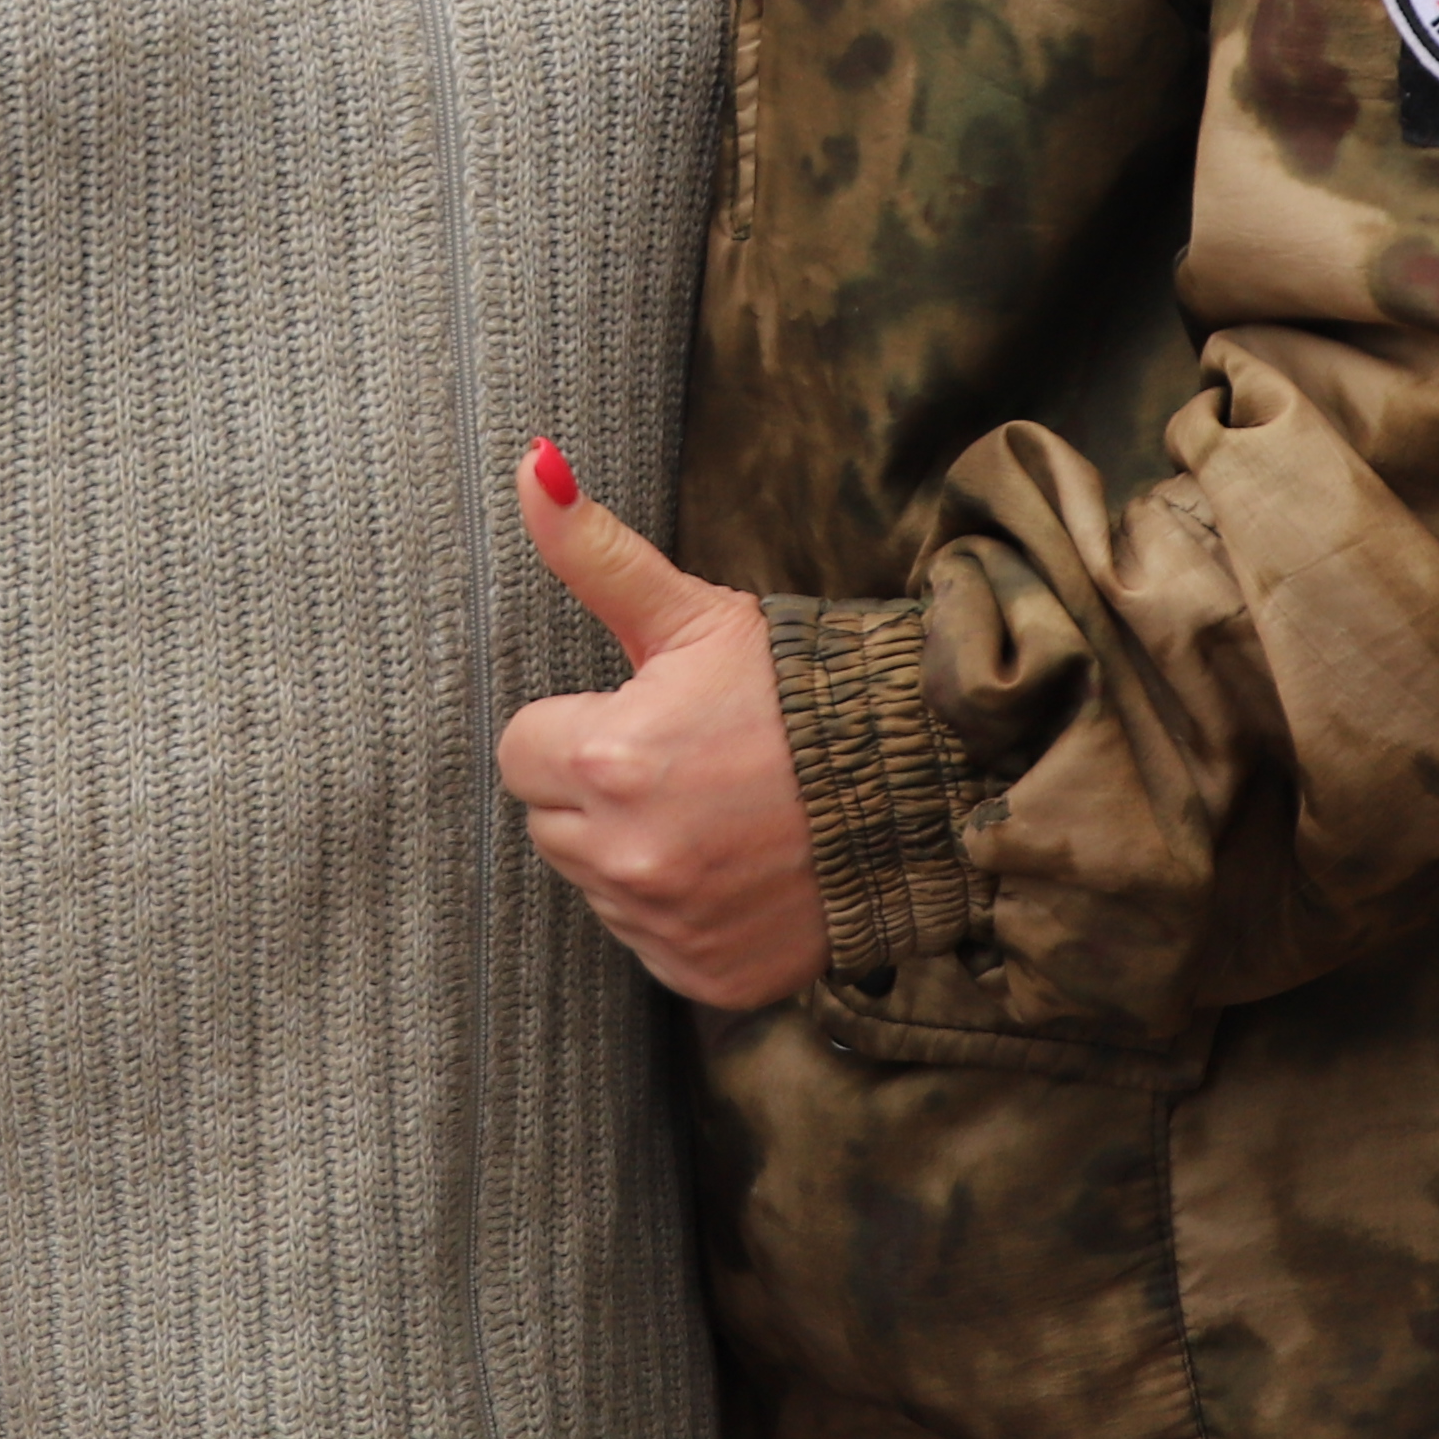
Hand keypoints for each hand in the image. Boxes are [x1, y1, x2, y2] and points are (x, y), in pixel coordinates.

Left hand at [494, 441, 824, 1010]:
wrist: (917, 783)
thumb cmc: (798, 690)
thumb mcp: (694, 614)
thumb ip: (593, 552)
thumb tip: (528, 463)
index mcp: (609, 758)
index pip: (521, 751)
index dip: (576, 726)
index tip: (639, 715)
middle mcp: (629, 854)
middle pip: (550, 822)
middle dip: (598, 792)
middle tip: (685, 762)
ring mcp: (667, 924)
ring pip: (597, 884)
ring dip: (636, 853)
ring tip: (716, 812)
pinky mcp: (703, 974)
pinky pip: (648, 941)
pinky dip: (679, 913)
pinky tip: (734, 870)